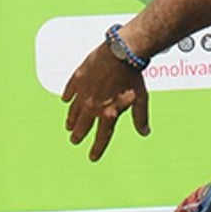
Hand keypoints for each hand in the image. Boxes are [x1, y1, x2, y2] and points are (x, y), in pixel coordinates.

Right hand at [62, 45, 149, 160]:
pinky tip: (65, 101)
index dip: (96, 150)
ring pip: (73, 112)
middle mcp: (93, 107)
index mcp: (109, 114)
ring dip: (71, 121)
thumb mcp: (141, 99)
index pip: (101, 138)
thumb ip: (140, 117)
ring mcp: (83, 94)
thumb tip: (145, 132)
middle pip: (83, 127)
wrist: (121, 53)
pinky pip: (69, 92)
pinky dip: (67, 97)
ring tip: (69, 126)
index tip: (92, 157)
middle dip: (78, 136)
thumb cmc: (132, 76)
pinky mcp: (77, 80)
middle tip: (75, 141)